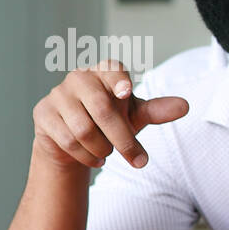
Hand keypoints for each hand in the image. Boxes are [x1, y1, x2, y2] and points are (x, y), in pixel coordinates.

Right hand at [32, 59, 188, 170]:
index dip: (118, 79)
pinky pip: (67, 140)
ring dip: (103, 149)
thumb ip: (157, 110)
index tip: (127, 92)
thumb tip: (185, 106)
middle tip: (139, 161)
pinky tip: (95, 158)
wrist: (76, 142)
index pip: (112, 68)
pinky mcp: (43, 114)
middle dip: (123, 139)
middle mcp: (79, 78)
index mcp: (105, 72)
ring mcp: (58, 95)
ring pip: (84, 129)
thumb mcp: (136, 116)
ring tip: (109, 153)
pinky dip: (86, 156)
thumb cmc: (111, 122)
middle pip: (102, 108)